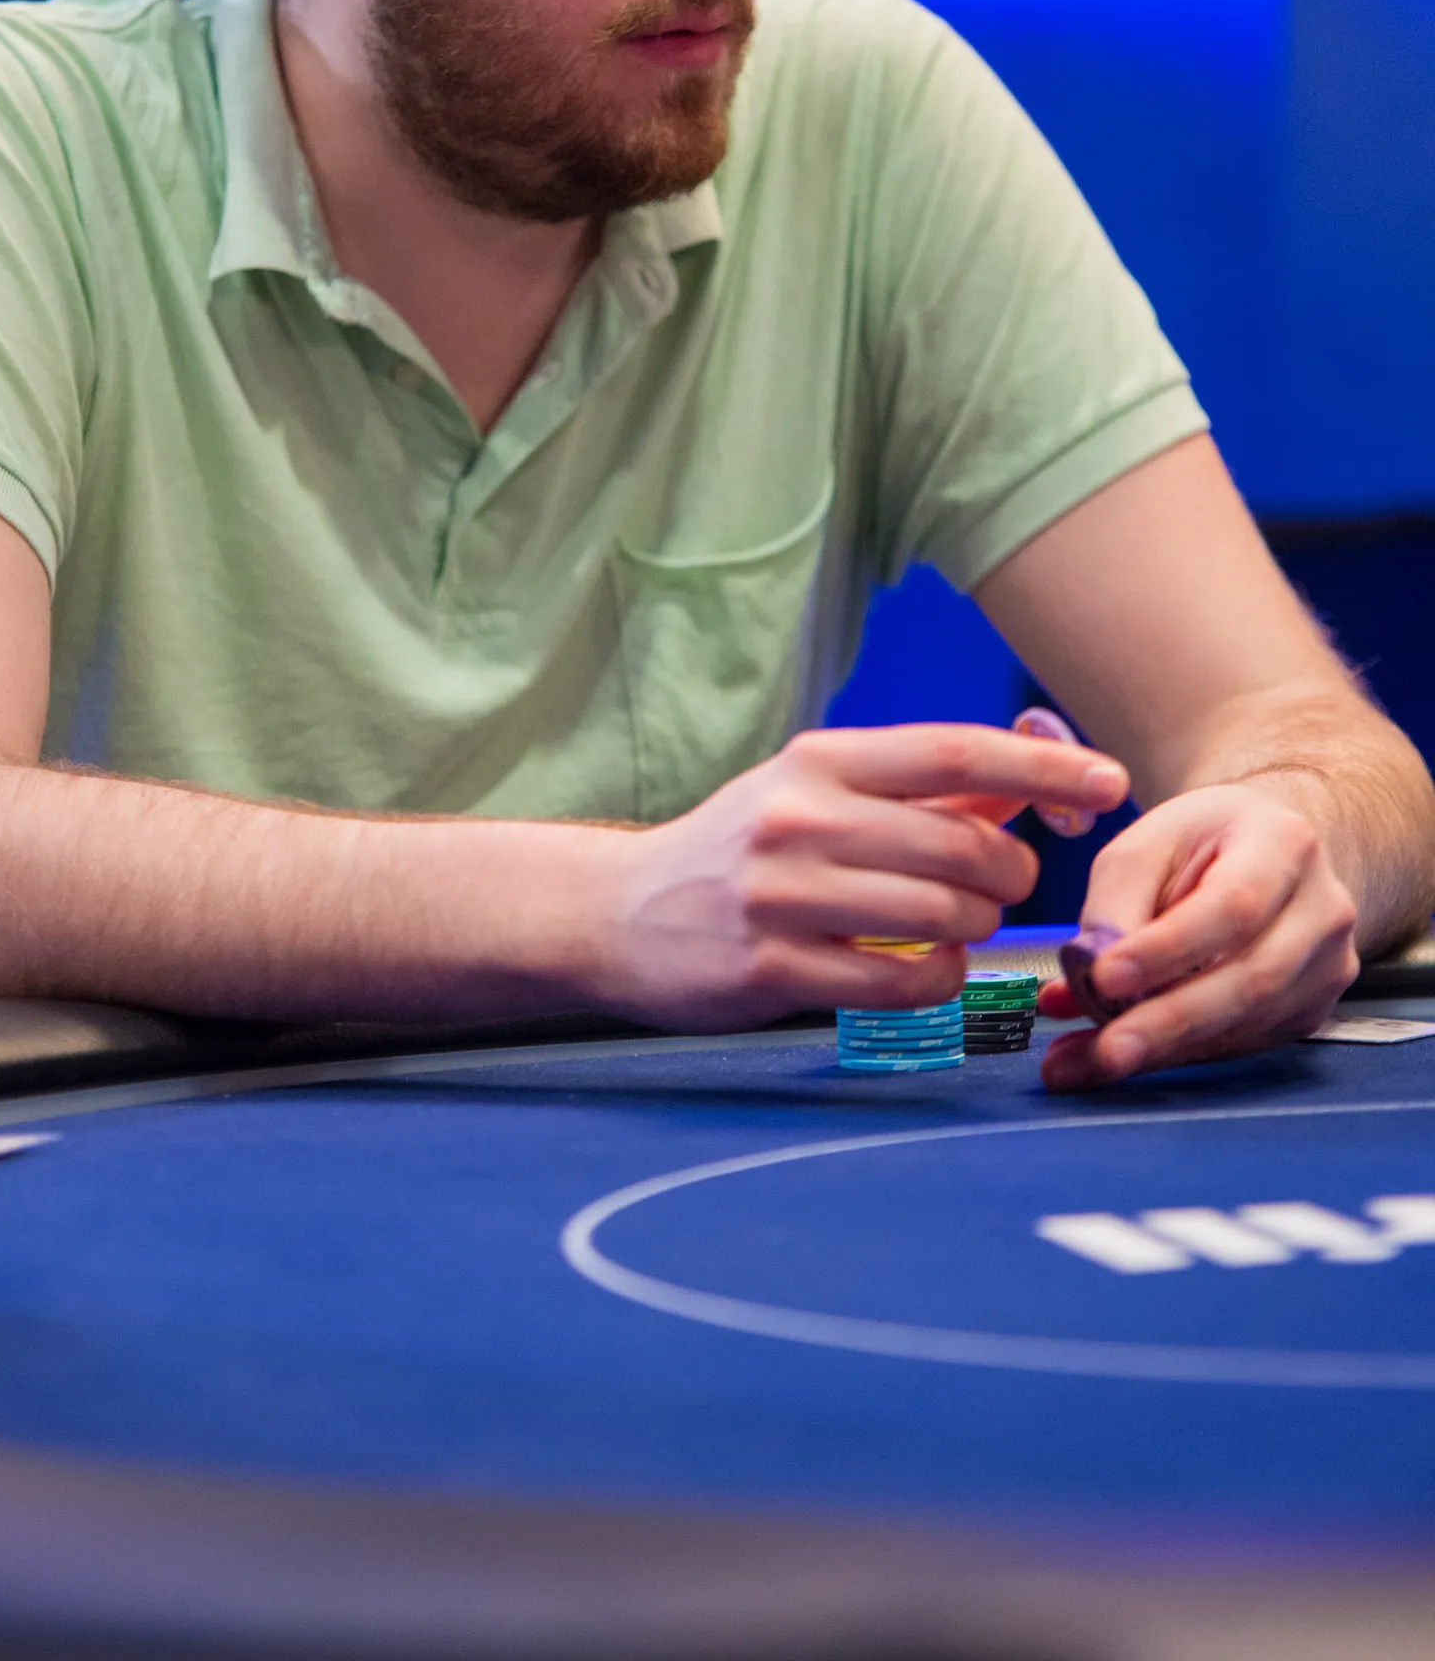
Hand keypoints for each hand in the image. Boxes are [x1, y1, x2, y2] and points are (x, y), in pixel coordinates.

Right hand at [595, 723, 1128, 1030]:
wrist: (620, 914)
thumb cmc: (746, 848)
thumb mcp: (819, 793)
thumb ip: (926, 788)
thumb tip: (1042, 769)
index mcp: (820, 761)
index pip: (955, 750)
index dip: (1045, 764)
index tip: (1110, 782)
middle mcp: (799, 818)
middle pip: (965, 844)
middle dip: (1010, 874)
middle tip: (1002, 888)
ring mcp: (781, 895)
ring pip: (944, 914)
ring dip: (975, 928)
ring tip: (956, 926)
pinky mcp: (771, 968)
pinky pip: (904, 981)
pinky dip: (939, 980)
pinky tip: (926, 970)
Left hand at [1039, 782, 1358, 1090]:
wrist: (1264, 849)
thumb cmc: (1200, 842)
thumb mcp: (1145, 845)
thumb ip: (1116, 903)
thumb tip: (1092, 976)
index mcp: (1283, 842)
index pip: (1233, 905)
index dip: (1169, 949)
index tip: (1106, 977)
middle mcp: (1322, 907)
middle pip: (1251, 979)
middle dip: (1169, 1021)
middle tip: (1105, 1050)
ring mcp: (1327, 963)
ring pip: (1248, 1022)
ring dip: (1168, 1048)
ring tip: (1097, 1059)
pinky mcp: (1312, 1007)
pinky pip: (1246, 1042)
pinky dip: (1186, 1052)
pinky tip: (1138, 1051)